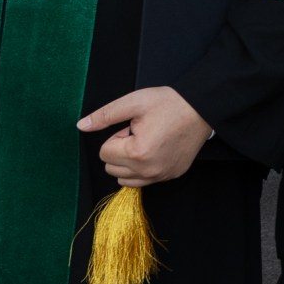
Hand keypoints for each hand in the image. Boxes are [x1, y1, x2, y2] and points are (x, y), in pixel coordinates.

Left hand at [78, 87, 212, 186]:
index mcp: (137, 153)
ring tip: (147, 142)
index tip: (134, 127)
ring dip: (129, 163)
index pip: (104, 153)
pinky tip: (156, 150)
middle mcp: (148, 170)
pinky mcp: (172, 176)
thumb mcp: (134, 102)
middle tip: (141, 133)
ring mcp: (161, 176)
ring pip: (125, 179)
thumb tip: (81, 125)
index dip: (117, 136)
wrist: (202, 109)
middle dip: (121, 150)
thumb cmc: (170, 104)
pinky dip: (143, 169)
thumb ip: (105, 115)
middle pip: (111, 168)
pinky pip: (144, 181)